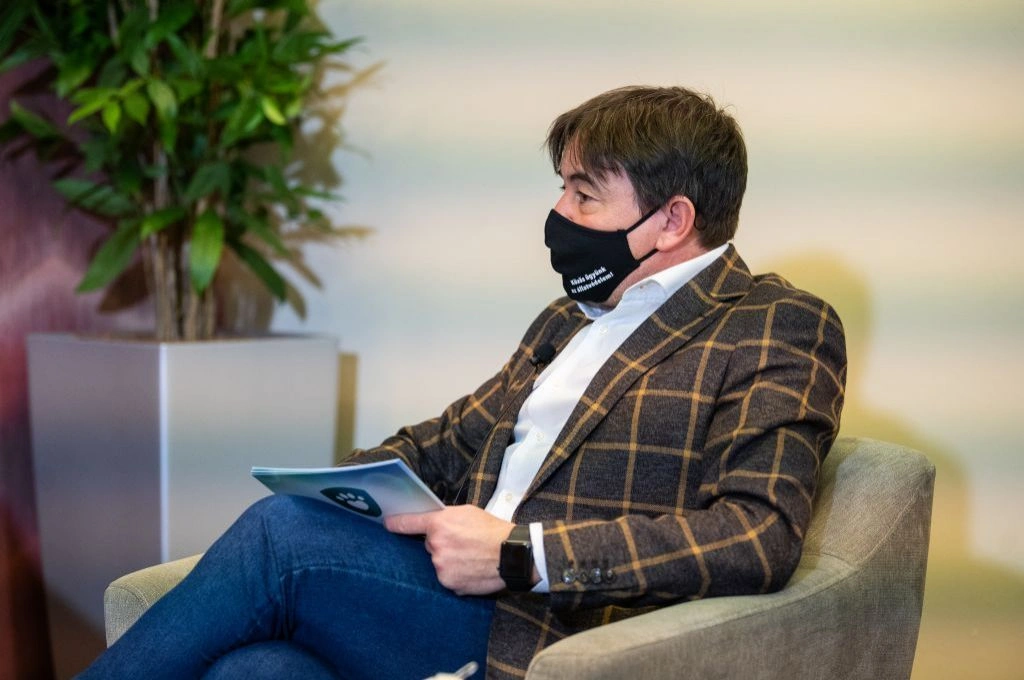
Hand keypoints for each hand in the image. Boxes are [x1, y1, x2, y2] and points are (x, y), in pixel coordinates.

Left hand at [385, 505, 514, 595]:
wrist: (512, 555)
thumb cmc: (493, 530)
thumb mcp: (468, 513)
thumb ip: (446, 517)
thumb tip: (433, 522)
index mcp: (440, 524)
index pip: (409, 523)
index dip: (396, 523)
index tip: (387, 524)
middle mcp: (436, 546)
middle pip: (429, 545)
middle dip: (441, 543)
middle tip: (463, 542)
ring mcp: (442, 567)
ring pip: (438, 562)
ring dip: (449, 560)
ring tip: (471, 557)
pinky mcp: (450, 584)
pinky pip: (447, 578)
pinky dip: (457, 574)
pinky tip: (471, 568)